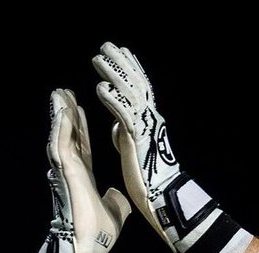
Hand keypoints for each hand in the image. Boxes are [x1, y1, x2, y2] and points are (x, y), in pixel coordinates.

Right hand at [10, 88, 129, 252]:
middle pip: (70, 137)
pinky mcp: (65, 172)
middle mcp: (73, 172)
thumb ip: (116, 202)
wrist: (87, 248)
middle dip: (68, 114)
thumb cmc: (97, 237)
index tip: (80, 110)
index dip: (81, 129)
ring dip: (60, 114)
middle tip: (65, 92)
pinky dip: (61, 126)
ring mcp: (67, 171)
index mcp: (85, 179)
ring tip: (59, 93)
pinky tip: (62, 109)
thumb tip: (118, 196)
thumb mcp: (115, 214)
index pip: (82, 148)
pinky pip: (61, 143)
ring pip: (62, 136)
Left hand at [92, 42, 250, 252]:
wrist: (160, 199)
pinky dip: (112, 100)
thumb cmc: (148, 180)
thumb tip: (117, 125)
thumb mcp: (133, 150)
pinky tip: (100, 87)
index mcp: (148, 122)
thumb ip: (125, 134)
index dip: (131, 69)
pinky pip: (123, 115)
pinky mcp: (137, 140)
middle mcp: (149, 120)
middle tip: (107, 46)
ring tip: (98, 58)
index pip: (140, 89)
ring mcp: (144, 128)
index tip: (120, 52)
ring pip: (129, 93)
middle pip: (135, 83)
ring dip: (113, 74)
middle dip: (121, 63)